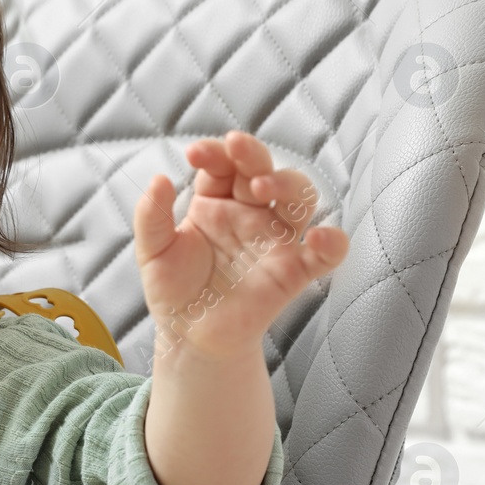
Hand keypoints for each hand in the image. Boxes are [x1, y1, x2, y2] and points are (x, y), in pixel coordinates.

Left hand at [132, 130, 349, 362]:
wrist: (189, 337)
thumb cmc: (174, 290)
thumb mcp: (153, 251)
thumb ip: (151, 216)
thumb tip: (158, 179)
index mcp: (215, 203)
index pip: (223, 166)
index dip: (214, 153)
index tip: (195, 153)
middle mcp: (250, 215)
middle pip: (264, 171)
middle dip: (253, 154)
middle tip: (236, 148)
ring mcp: (274, 241)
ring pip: (299, 199)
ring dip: (288, 184)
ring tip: (262, 185)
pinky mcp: (293, 272)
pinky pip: (325, 254)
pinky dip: (333, 242)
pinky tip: (321, 237)